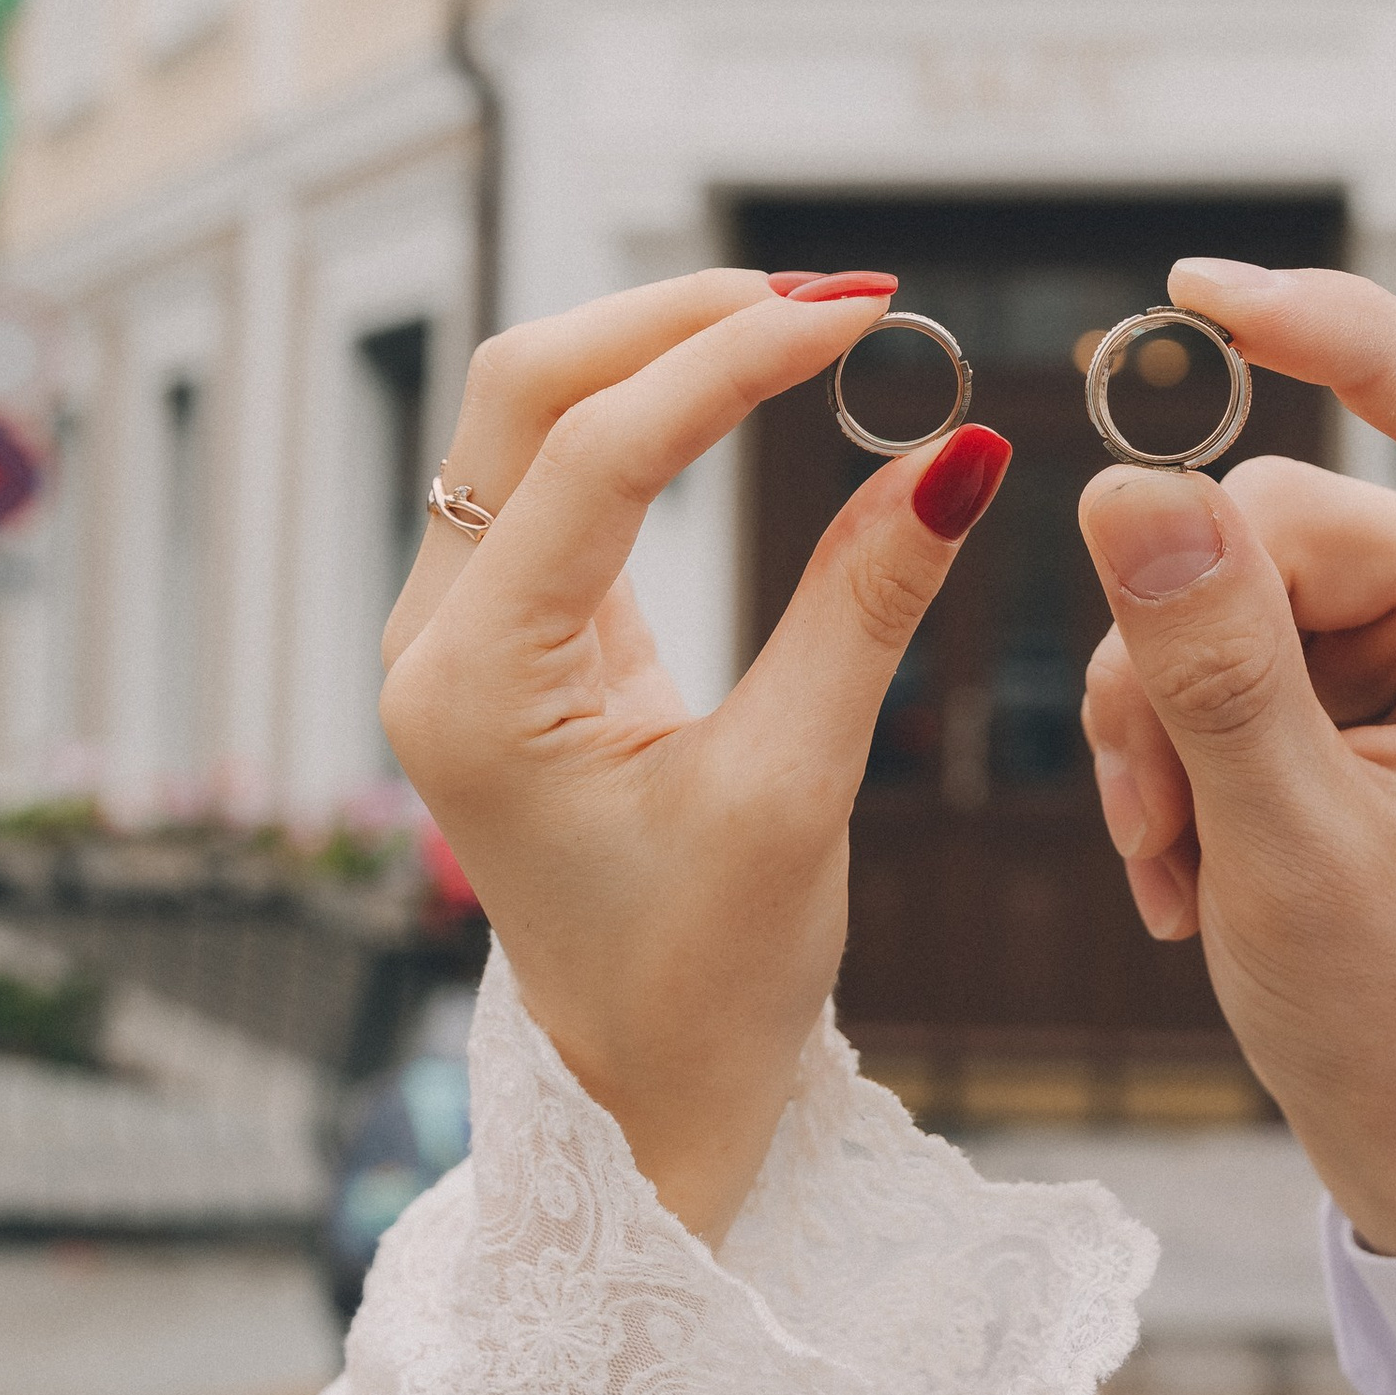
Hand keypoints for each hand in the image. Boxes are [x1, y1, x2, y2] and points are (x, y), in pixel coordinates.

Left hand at [380, 269, 1010, 1243]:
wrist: (644, 1093)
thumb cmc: (704, 980)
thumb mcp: (797, 790)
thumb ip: (862, 607)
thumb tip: (959, 452)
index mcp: (471, 688)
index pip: (593, 454)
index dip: (729, 362)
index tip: (859, 315)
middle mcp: (436, 640)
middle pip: (528, 392)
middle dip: (680, 321)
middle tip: (841, 301)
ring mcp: (465, 630)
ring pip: (540, 415)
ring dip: (668, 350)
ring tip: (815, 326)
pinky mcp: (518, 632)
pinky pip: (572, 474)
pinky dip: (665, 413)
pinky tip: (760, 384)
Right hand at [1076, 263, 1395, 1257]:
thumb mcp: (1292, 856)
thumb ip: (1215, 674)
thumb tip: (1131, 493)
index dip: (1356, 338)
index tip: (1212, 295)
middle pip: (1293, 515)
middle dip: (1187, 645)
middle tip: (1157, 800)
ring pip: (1221, 571)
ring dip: (1157, 713)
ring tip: (1173, 854)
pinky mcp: (1340, 669)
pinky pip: (1200, 630)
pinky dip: (1159, 737)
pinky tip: (1176, 852)